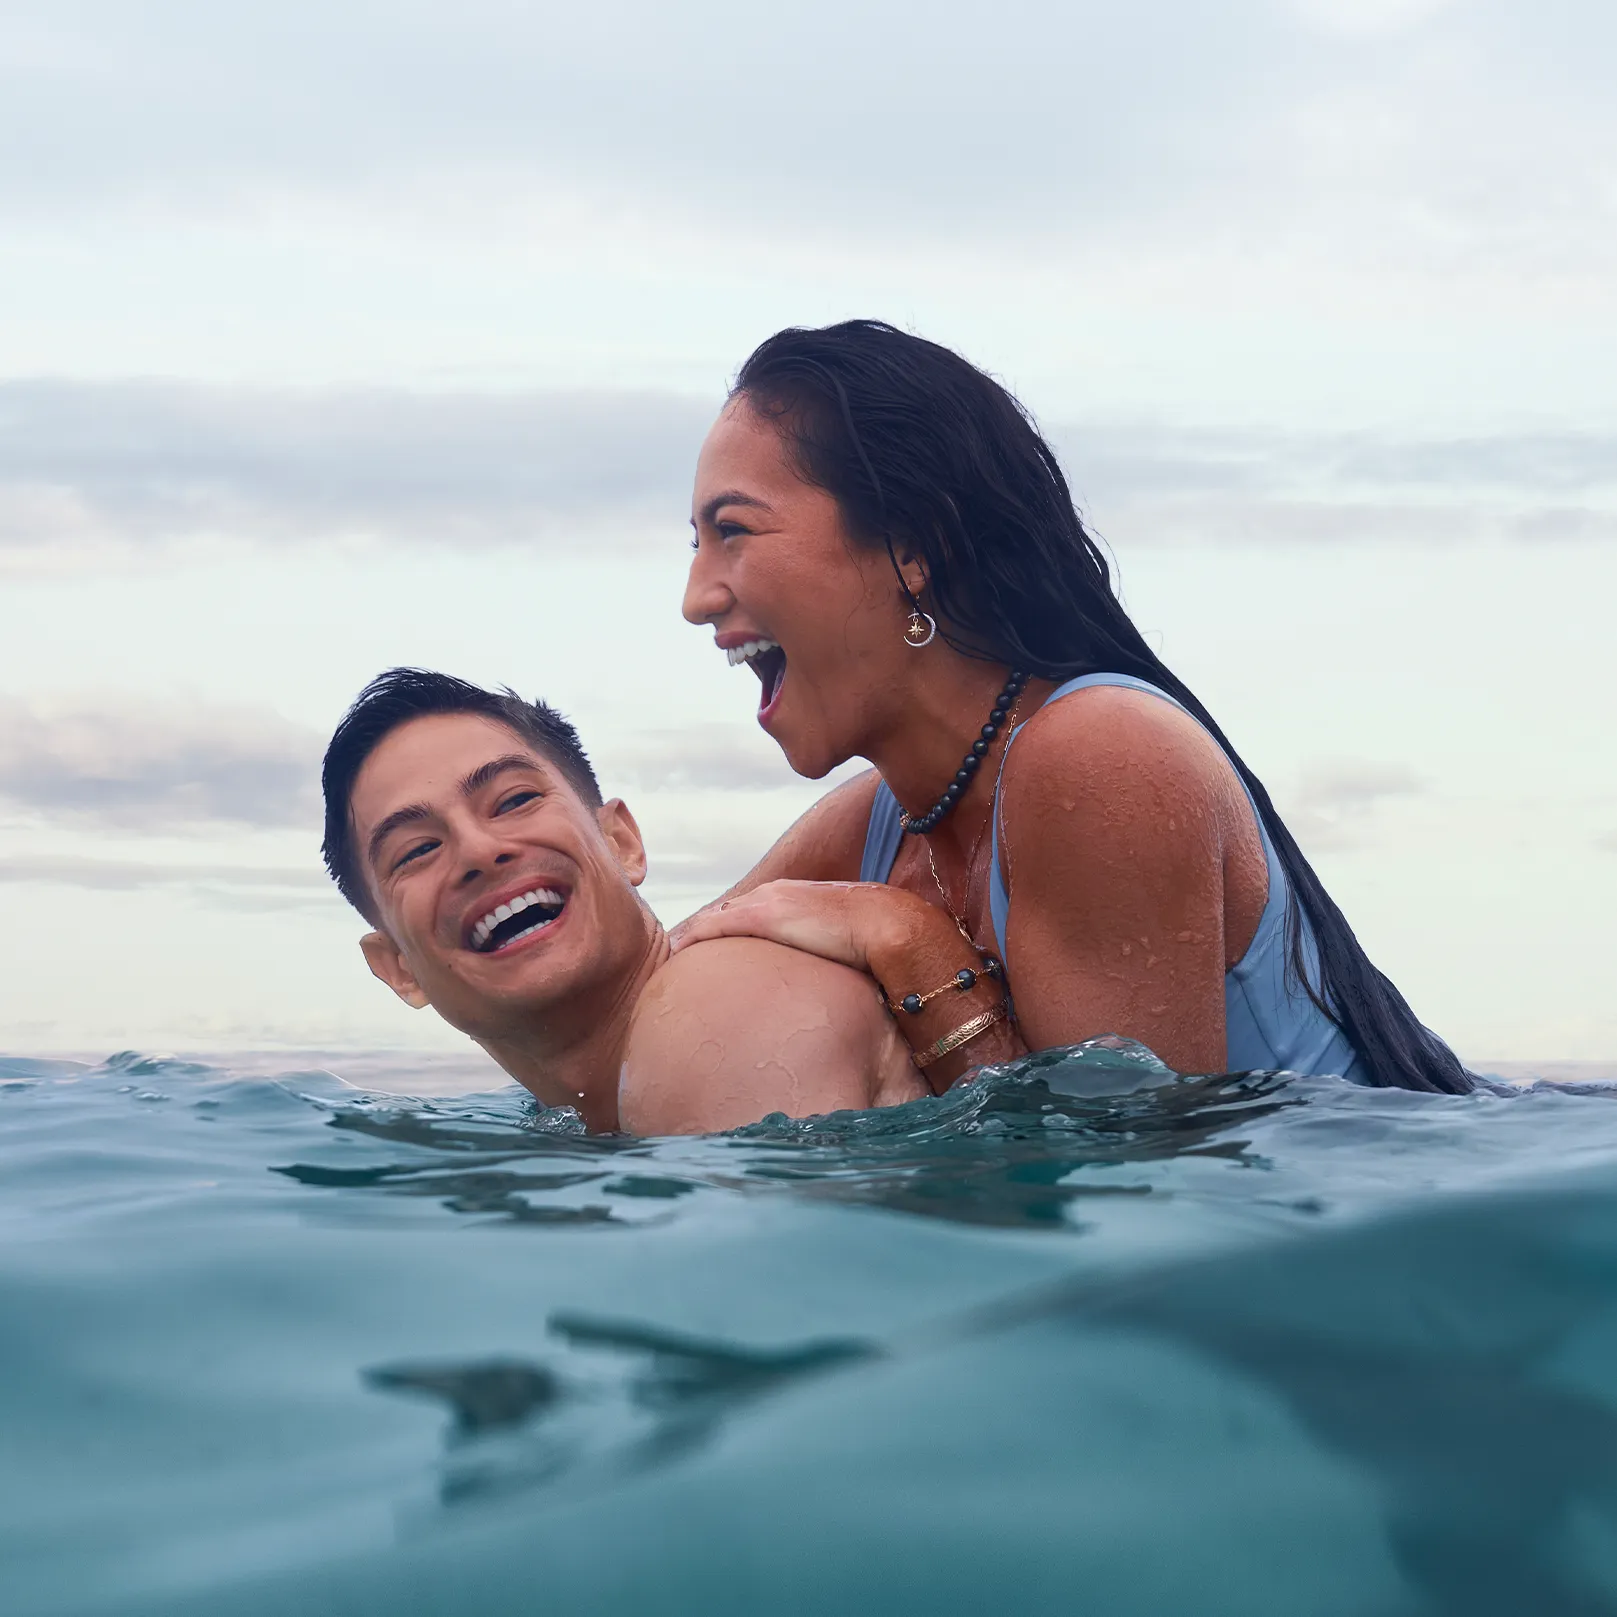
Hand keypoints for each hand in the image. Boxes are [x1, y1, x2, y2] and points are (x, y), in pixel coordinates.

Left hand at [668, 880, 926, 974]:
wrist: (884, 922)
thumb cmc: (869, 938)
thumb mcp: (840, 948)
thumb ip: (825, 959)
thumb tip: (821, 992)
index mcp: (790, 901)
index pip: (746, 914)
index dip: (723, 930)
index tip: (703, 948)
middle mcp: (774, 896)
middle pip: (726, 912)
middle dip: (702, 930)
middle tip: (677, 951)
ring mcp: (766, 904)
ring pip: (716, 918)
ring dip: (694, 934)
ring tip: (672, 953)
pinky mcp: (762, 916)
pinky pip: (716, 925)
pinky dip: (695, 936)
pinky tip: (677, 950)